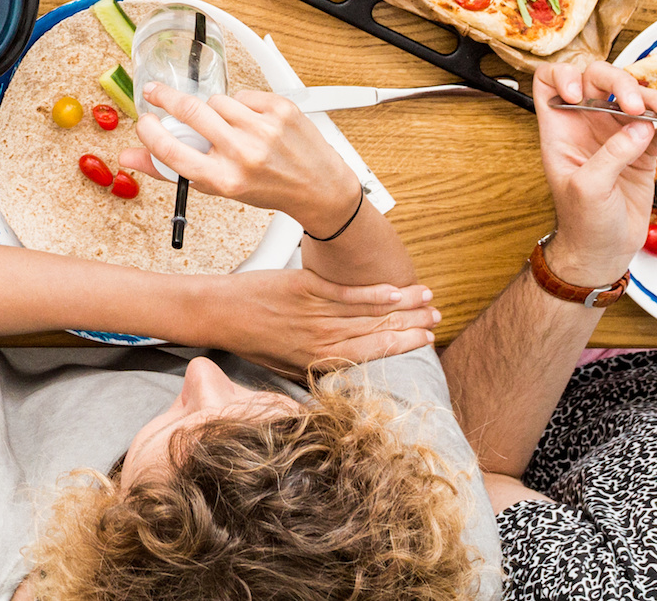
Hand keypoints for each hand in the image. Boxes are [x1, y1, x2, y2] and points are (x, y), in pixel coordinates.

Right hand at [118, 81, 357, 227]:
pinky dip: (242, 106)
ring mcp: (264, 129)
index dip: (149, 130)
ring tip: (228, 127)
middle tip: (155, 93)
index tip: (144, 121)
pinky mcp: (280, 109)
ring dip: (214, 110)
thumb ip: (170, 171)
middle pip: (190, 111)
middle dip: (165, 97)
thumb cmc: (264, 189)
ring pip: (216, 101)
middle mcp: (244, 154)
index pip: (170, 149)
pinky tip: (252, 122)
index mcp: (224, 179)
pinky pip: (243, 95)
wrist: (318, 188)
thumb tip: (129, 157)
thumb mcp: (216, 188)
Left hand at [204, 268, 439, 373]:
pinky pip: (347, 292)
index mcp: (319, 360)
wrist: (220, 313)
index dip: (403, 346)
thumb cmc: (252, 339)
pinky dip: (373, 292)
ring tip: (427, 298)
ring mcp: (315, 313)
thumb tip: (346, 369)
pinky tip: (395, 290)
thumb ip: (318, 367)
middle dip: (412, 324)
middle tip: (436, 318)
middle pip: (378, 332)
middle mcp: (321, 339)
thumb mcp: (286, 366)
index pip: (373, 354)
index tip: (426, 339)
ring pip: (368, 311)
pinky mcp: (306, 288)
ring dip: (402, 305)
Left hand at [529, 60, 656, 287]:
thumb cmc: (582, 222)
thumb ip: (610, 155)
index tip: (580, 95)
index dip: (563, 77)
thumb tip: (639, 126)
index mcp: (560, 129)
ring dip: (654, 101)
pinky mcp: (641, 153)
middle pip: (599, 81)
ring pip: (634, 101)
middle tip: (636, 106)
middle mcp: (586, 125)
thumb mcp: (588, 188)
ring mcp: (615, 136)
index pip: (550, 82)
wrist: (604, 251)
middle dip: (620, 82)